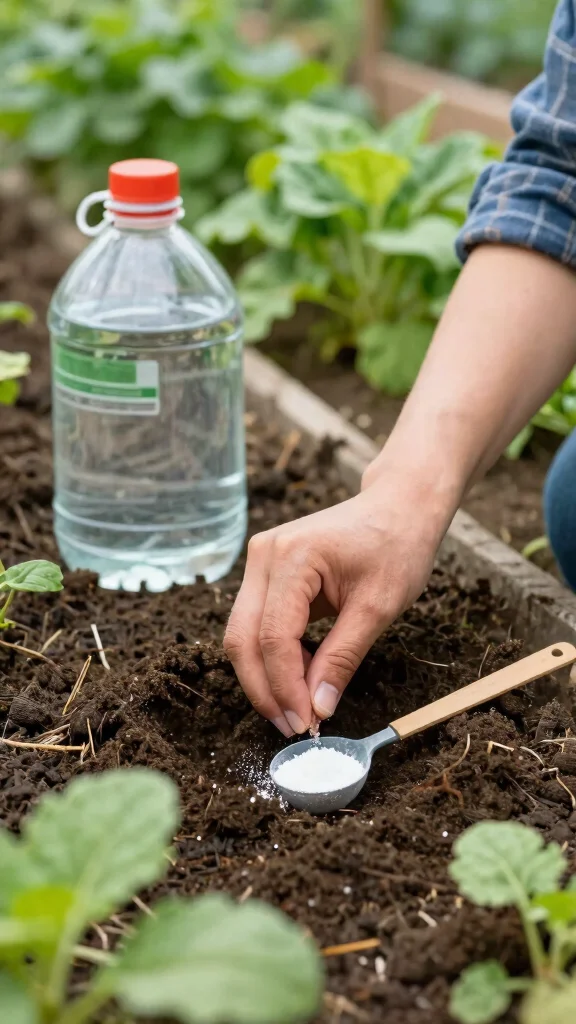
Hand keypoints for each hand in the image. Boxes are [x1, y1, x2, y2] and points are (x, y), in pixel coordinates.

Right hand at [224, 474, 448, 735]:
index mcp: (292, 557)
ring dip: (264, 677)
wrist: (399, 506)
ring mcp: (260, 560)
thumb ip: (342, 658)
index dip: (286, 687)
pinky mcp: (265, 571)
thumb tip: (318, 710)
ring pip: (242, 634)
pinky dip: (271, 657)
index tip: (306, 724)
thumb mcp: (378, 608)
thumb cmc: (396, 547)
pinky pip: (255, 623)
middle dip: (264, 689)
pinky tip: (297, 680)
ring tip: (296, 711)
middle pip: (242, 638)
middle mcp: (265, 555)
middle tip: (293, 728)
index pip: (273, 637)